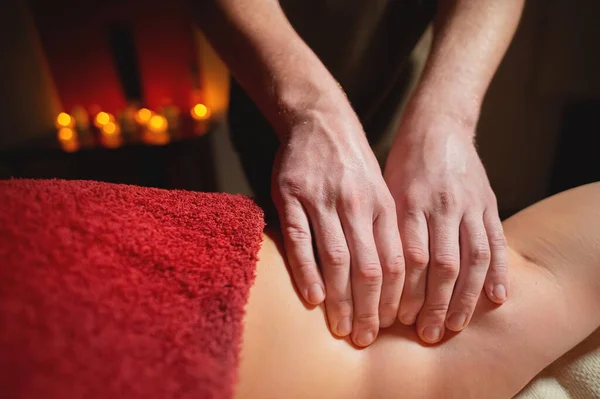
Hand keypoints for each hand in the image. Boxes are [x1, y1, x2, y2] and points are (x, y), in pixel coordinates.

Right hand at [272, 102, 403, 346]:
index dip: (394, 298)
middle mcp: (356, 204)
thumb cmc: (353, 164)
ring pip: (336, 258)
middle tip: (364, 338)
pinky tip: (313, 298)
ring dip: (339, 299)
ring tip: (340, 328)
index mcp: (382, 205)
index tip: (390, 325)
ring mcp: (322, 199)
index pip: (395, 261)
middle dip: (368, 309)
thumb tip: (394, 279)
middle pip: (368, 267)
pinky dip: (307, 272)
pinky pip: (300, 240)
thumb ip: (385, 230)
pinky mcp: (290, 196)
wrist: (321, 120)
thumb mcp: (380, 190)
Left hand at [384, 115, 507, 343]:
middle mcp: (440, 206)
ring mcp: (469, 205)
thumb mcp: (383, 189)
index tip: (395, 320)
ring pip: (472, 259)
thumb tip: (374, 276)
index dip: (404, 293)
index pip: (408, 258)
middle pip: (441, 266)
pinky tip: (496, 299)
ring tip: (455, 326)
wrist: (437, 125)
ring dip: (465, 298)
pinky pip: (497, 241)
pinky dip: (498, 272)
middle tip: (426, 334)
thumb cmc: (402, 163)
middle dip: (434, 305)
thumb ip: (384, 228)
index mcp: (408, 203)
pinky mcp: (489, 203)